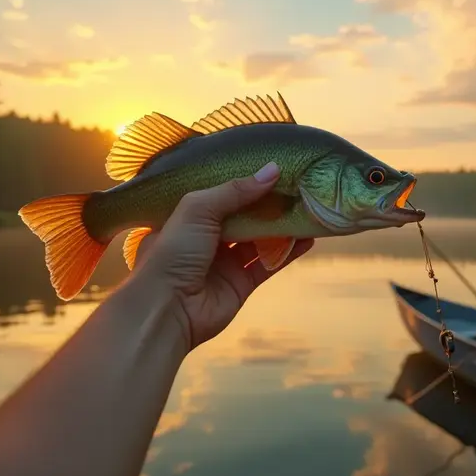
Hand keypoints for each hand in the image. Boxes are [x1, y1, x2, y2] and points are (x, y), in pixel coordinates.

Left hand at [131, 162, 313, 350]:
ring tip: (308, 208)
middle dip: (269, 203)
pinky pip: (269, 264)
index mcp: (192, 216)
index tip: (274, 168)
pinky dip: (289, 252)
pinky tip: (308, 238)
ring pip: (261, 239)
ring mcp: (226, 261)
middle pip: (246, 215)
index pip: (223, 193)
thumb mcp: (198, 209)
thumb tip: (272, 170)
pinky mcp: (241, 283)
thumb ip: (235, 190)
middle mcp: (209, 237)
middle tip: (298, 186)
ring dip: (283, 226)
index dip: (246, 182)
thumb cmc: (173, 252)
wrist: (167, 308)